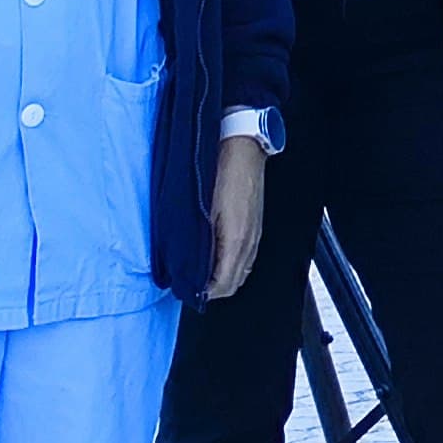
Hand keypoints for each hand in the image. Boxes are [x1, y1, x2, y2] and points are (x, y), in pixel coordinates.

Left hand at [205, 134, 272, 297]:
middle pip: (234, 283)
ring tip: (202, 272)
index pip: (223, 285)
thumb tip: (191, 269)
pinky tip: (218, 256)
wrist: (243, 148)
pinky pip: (246, 257)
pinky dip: (232, 264)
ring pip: (242, 271)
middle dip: (213, 289)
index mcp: (236, 240)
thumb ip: (198, 245)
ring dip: (223, 277)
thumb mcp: (202, 211)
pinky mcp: (256, 226)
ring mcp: (256, 234)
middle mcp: (250, 241)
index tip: (186, 290)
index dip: (204, 294)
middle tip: (191, 283)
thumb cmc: (220, 173)